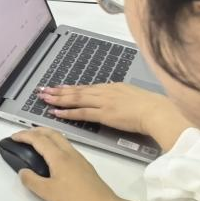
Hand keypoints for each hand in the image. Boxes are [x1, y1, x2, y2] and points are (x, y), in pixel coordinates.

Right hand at [11, 128, 118, 200]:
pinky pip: (66, 145)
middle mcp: (69, 152)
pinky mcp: (84, 164)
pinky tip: (53, 154)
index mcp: (58, 157)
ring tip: (36, 141)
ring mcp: (78, 157)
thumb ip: (31, 180)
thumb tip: (23, 172)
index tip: (14, 137)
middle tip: (23, 135)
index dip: (24, 135)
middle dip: (35, 130)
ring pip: (60, 137)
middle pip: (51, 132)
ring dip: (46, 134)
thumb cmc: (75, 200)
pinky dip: (55, 142)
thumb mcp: (47, 193)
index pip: (38, 139)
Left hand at [39, 83, 182, 142]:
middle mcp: (104, 91)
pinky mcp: (104, 114)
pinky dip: (68, 113)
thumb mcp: (133, 95)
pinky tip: (57, 113)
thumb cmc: (151, 106)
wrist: (156, 111)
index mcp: (112, 87)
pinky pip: (82, 113)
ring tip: (44, 98)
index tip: (58, 87)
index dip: (71, 88)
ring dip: (58, 99)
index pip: (86, 87)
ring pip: (76, 99)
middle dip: (58, 91)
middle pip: (77, 90)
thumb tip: (115, 100)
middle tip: (42, 90)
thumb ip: (121, 96)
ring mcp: (103, 102)